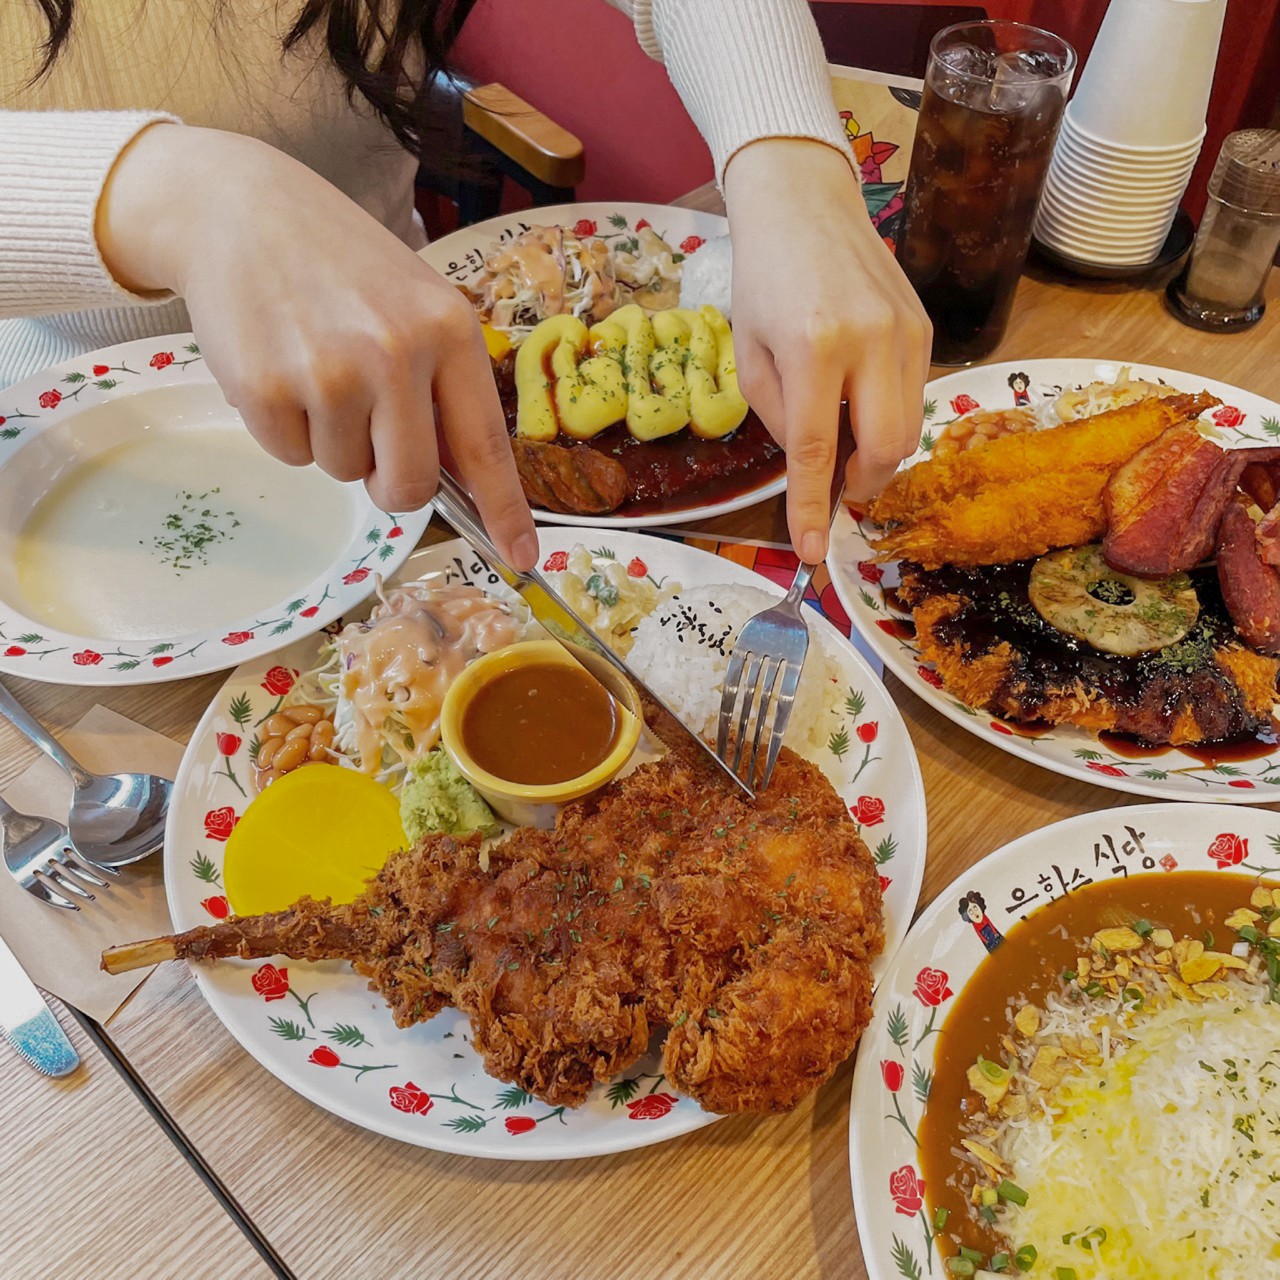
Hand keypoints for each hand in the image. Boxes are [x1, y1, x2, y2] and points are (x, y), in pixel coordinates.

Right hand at [96, 123, 537, 569]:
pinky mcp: (266, 389)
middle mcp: (396, 353)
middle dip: (391, 484)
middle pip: (409, 486)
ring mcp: (329, 373)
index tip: (523, 556)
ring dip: (331, 440)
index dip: (504, 510)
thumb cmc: (339, 266)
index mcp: (448, 331)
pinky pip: (290, 456)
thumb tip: (466, 480)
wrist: (237, 209)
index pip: (485, 446)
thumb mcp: (415, 306)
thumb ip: (444, 387)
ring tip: (315, 366)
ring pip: (345, 473)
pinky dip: (285, 428)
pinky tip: (279, 366)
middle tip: (370, 439)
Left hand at [723, 139, 930, 562]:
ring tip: (843, 435)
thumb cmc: (763, 278)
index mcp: (814, 347)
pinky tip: (860, 399)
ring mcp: (908, 332)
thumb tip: (813, 467)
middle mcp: (871, 340)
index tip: (813, 552)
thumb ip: (780, 416)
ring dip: (876, 453)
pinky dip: (888, 416)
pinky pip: (915, 396)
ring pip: (908, 429)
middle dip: (861, 484)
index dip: (815, 509)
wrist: (803, 201)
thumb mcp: (749, 353)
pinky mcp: (925, 327)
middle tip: (835, 485)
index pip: (817, 451)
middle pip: (886, 449)